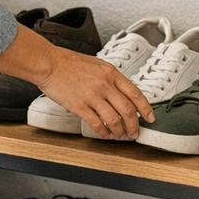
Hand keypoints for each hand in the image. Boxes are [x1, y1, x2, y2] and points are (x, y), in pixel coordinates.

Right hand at [40, 47, 154, 139]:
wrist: (49, 63)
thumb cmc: (69, 63)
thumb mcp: (97, 65)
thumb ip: (110, 78)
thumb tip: (122, 92)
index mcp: (111, 73)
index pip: (135, 93)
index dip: (146, 108)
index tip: (150, 117)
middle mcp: (104, 84)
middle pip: (128, 110)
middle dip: (134, 125)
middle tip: (135, 132)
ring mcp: (92, 96)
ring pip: (114, 119)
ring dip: (120, 131)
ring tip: (120, 135)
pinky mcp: (79, 106)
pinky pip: (97, 124)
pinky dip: (103, 132)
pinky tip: (104, 134)